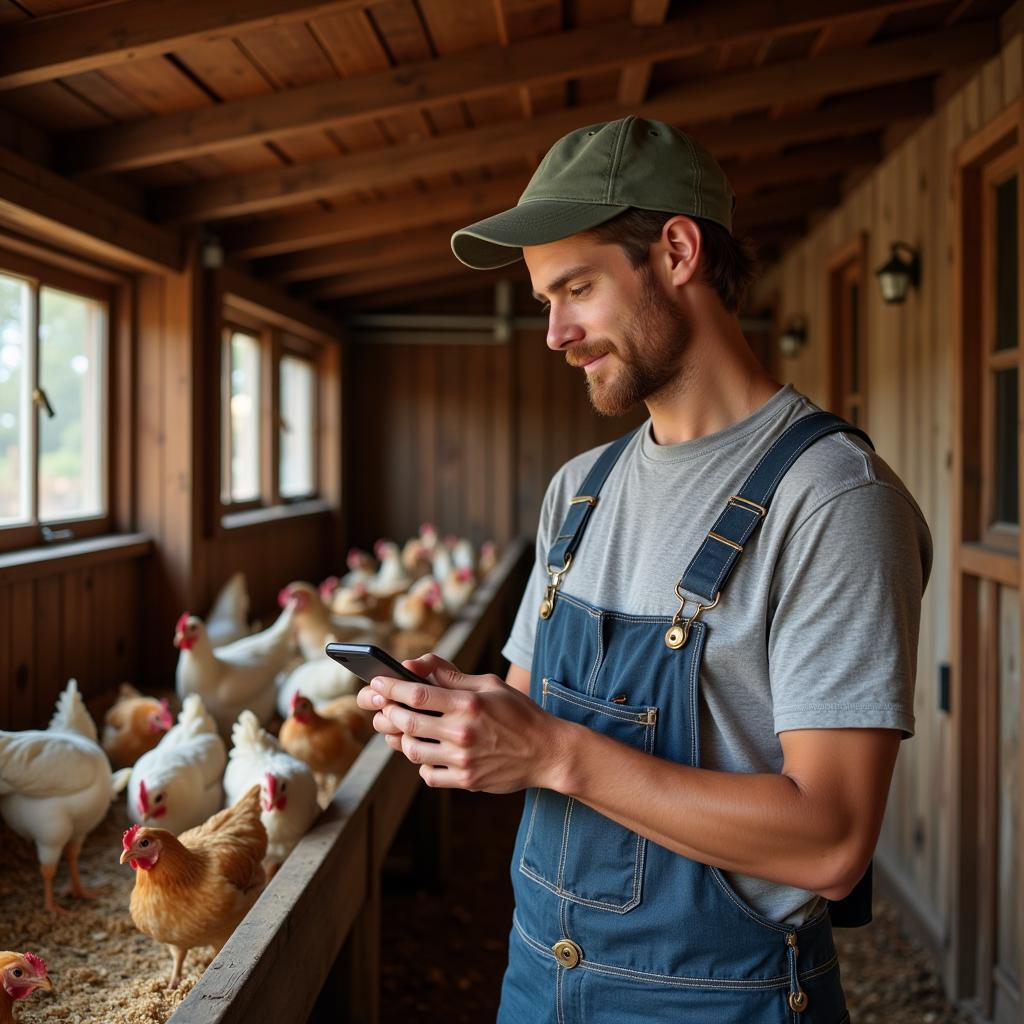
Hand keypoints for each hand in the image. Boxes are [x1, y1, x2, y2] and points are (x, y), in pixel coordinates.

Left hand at [354, 654, 568, 792]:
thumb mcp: (489, 684)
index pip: (416, 694)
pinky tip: (429, 752)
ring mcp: (463, 760)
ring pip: (412, 751)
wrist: (547, 752)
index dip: (390, 687)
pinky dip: (423, 764)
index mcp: (468, 703)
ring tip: (404, 730)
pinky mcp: (467, 781)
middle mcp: (463, 733)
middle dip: (388, 713)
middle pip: (407, 723)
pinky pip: (428, 775)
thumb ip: (451, 675)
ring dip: (401, 739)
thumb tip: (415, 665)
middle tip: (384, 707)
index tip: (375, 682)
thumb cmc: (518, 712)